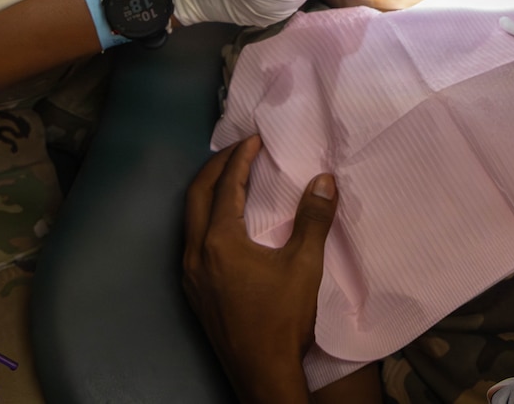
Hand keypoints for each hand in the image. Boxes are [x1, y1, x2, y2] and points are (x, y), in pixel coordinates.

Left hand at [183, 137, 337, 403]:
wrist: (262, 372)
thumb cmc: (283, 319)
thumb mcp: (305, 266)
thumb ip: (314, 219)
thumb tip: (324, 180)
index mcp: (220, 242)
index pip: (226, 187)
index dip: (241, 159)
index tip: (256, 140)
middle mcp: (196, 254)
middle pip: (196, 195)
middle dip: (215, 167)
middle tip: (238, 150)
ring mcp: (190, 275)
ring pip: (190, 218)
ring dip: (207, 192)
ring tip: (230, 177)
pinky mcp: (194, 291)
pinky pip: (191, 239)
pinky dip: (205, 217)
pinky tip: (224, 223)